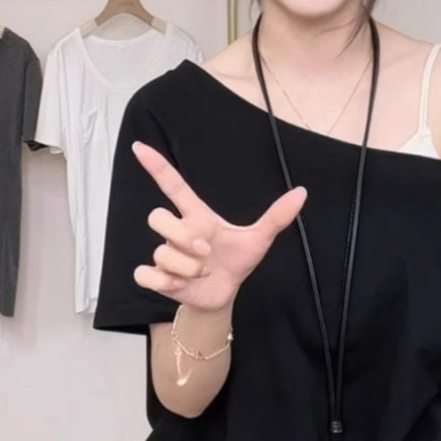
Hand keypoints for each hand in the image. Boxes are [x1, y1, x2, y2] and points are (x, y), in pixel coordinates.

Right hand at [131, 141, 306, 311]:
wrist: (224, 293)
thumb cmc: (237, 261)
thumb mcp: (258, 240)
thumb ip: (277, 216)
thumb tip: (301, 192)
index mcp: (198, 217)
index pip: (173, 186)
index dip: (157, 167)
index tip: (139, 147)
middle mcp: (178, 231)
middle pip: (157, 216)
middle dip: (184, 237)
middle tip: (206, 252)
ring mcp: (166, 254)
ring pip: (161, 252)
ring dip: (187, 268)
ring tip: (203, 273)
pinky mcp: (158, 277)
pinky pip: (145, 274)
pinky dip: (165, 282)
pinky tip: (181, 285)